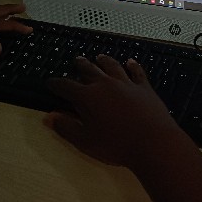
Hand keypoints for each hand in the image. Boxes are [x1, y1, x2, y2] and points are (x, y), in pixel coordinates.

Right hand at [44, 55, 182, 166]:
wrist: (152, 142)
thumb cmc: (116, 144)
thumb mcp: (85, 140)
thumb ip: (66, 127)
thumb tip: (49, 117)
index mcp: (87, 97)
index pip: (66, 86)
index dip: (56, 84)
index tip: (51, 82)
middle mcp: (105, 84)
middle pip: (90, 70)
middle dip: (80, 65)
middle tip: (76, 60)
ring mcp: (126, 83)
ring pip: (112, 67)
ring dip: (104, 61)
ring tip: (99, 57)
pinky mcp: (144, 88)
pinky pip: (137, 72)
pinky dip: (133, 65)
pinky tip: (131, 61)